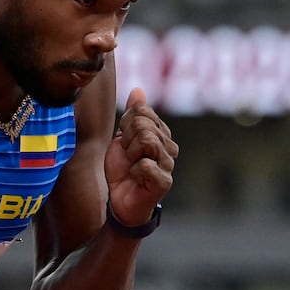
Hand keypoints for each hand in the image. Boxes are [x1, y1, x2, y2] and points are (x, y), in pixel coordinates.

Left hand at [104, 87, 176, 225]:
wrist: (120, 199)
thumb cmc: (123, 168)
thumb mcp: (123, 137)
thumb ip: (133, 114)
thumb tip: (138, 90)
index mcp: (161, 133)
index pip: (142, 111)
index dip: (126, 125)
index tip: (125, 141)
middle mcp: (169, 147)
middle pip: (143, 125)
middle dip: (126, 140)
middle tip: (128, 156)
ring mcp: (169, 164)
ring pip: (146, 141)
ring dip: (130, 155)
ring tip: (131, 166)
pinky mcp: (164, 182)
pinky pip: (144, 164)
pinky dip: (133, 171)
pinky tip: (135, 178)